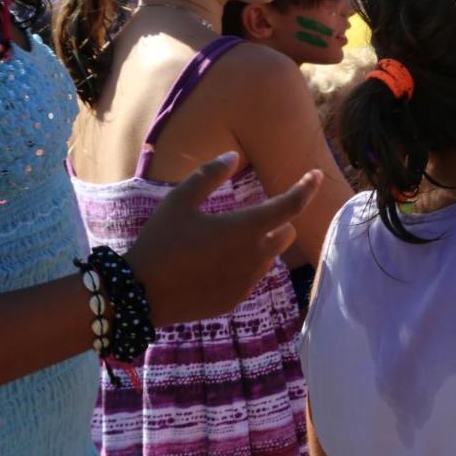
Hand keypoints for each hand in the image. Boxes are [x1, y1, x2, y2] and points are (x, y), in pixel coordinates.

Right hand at [125, 152, 321, 326]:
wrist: (139, 295)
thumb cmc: (159, 242)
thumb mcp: (179, 201)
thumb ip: (209, 175)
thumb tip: (233, 156)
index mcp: (246, 228)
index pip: (290, 205)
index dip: (307, 188)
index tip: (316, 174)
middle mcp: (255, 256)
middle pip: (285, 233)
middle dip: (277, 222)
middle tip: (250, 216)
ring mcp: (248, 281)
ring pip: (269, 257)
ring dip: (259, 245)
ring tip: (222, 242)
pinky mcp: (236, 299)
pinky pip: (251, 277)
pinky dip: (243, 266)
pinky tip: (212, 265)